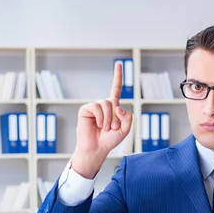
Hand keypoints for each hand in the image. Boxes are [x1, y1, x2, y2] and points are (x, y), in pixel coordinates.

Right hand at [71, 62, 133, 178]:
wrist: (97, 149)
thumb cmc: (110, 140)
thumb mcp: (125, 129)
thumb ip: (128, 117)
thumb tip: (117, 106)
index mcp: (113, 107)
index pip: (116, 89)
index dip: (117, 76)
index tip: (118, 63)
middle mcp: (103, 105)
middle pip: (114, 102)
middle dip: (116, 117)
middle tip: (112, 129)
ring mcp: (94, 107)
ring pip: (106, 104)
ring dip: (109, 119)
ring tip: (105, 128)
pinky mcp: (85, 109)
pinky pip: (96, 107)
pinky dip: (101, 117)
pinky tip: (98, 125)